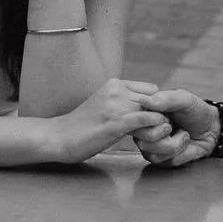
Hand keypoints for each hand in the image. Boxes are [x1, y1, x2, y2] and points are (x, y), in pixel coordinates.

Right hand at [48, 77, 162, 163]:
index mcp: (115, 84)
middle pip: (154, 99)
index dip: (156, 105)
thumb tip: (144, 107)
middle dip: (161, 115)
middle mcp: (116, 90)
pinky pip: (142, 119)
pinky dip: (152, 127)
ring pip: (151, 110)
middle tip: (164, 132)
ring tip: (160, 138)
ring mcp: (115, 106)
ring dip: (159, 124)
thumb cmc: (82, 124)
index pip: (151, 90)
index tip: (156, 120)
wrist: (59, 136)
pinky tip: (152, 136)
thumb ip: (122, 101)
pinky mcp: (113, 122)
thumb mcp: (104, 103)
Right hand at [134, 89, 219, 168]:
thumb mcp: (183, 99)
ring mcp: (150, 147)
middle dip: (165, 134)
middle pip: (142, 141)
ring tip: (182, 134)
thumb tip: (143, 100)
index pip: (132, 122)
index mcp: (145, 113)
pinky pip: (165, 162)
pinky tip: (184, 144)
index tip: (165, 116)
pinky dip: (180, 152)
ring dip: (175, 144)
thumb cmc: (195, 111)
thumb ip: (165, 99)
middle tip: (173, 125)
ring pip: (153, 154)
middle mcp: (143, 131)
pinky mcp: (161, 160)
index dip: (152, 121)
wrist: (211, 129)